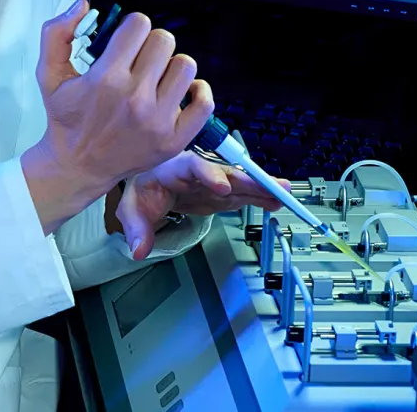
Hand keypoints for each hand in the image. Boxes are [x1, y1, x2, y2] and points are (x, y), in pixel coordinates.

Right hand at [21, 0, 204, 233]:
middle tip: (138, 60)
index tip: (126, 40)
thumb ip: (56, 34)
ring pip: (185, 66)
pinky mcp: (174, 139)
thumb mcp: (48, 74)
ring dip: (171, 66)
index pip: (138, 25)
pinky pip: (204, 102)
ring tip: (155, 77)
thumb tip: (82, 6)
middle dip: (150, 44)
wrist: (77, 165)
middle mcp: (135, 98)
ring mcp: (158, 120)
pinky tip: (180, 91)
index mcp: (106, 78)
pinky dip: (198, 92)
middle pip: (164, 40)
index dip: (131, 28)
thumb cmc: (66, 119)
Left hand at [113, 149, 293, 258]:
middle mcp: (199, 171)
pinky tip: (276, 201)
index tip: (222, 187)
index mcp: (175, 168)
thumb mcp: (133, 208)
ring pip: (240, 182)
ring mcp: (213, 182)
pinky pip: (244, 194)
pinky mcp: (222, 194)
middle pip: (225, 172)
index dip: (209, 175)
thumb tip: (139, 249)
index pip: (193, 167)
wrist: (151, 185)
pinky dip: (260, 197)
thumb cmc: (144, 189)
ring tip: (283, 192)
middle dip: (248, 179)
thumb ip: (137, 228)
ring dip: (262, 187)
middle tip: (269, 186)